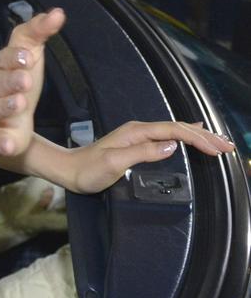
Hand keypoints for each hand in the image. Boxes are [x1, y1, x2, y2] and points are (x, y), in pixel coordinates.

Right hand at [0, 8, 64, 157]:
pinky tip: (8, 146)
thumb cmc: (16, 76)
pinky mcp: (2, 137)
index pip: (5, 57)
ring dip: (7, 106)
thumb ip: (39, 30)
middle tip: (26, 80)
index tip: (27, 56)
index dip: (14, 57)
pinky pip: (1, 140)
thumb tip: (58, 12)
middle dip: (12, 80)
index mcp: (3, 66)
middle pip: (0, 82)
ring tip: (20, 104)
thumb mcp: (27, 50)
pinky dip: (3, 143)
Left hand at [67, 120, 233, 194]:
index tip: (217, 148)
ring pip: (174, 131)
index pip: (174, 131)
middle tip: (227, 146)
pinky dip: (184, 136)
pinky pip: (166, 135)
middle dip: (203, 135)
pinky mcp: (136, 143)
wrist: (69, 169)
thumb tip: (171, 146)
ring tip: (217, 141)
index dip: (197, 138)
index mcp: (136, 132)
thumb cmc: (89, 169)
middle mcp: (138, 130)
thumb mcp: (115, 163)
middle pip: (177, 128)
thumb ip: (143, 153)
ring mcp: (137, 136)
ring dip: (196, 135)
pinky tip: (190, 134)